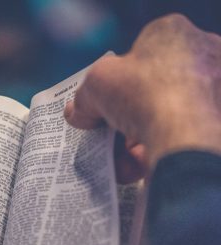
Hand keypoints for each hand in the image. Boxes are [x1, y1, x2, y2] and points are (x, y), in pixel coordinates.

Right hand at [65, 14, 220, 168]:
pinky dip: (141, 158)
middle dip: (118, 114)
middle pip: (146, 91)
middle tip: (99, 129)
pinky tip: (123, 169)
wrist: (184, 137)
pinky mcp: (206, 132)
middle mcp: (198, 63)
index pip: (138, 53)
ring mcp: (205, 99)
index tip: (98, 98)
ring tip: (107, 156)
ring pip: (155, 122)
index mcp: (174, 37)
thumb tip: (77, 112)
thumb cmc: (145, 92)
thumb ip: (84, 96)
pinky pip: (167, 144)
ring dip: (125, 142)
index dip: (113, 77)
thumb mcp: (96, 83)